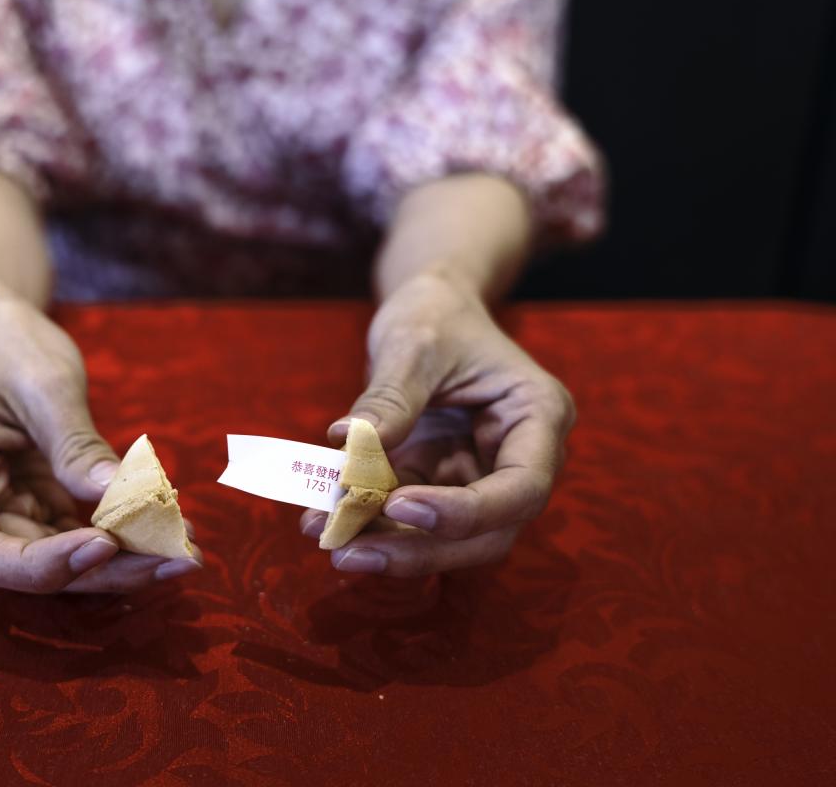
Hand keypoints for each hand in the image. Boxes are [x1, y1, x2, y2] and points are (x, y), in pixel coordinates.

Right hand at [0, 295, 203, 591]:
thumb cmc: (9, 345)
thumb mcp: (44, 383)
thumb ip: (75, 443)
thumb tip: (123, 496)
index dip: (36, 565)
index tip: (103, 543)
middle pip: (23, 568)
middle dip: (98, 571)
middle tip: (171, 559)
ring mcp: (0, 512)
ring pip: (56, 562)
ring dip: (119, 564)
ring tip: (184, 554)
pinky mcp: (33, 509)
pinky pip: (75, 539)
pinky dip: (121, 541)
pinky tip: (169, 534)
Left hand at [300, 272, 574, 575]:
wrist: (429, 307)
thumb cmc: (435, 313)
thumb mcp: (412, 343)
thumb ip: (389, 397)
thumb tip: (346, 443)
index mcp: (538, 417)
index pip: (520, 488)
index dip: (465, 512)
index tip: (397, 505)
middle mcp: (520, 459)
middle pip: (487, 533)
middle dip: (418, 550)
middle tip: (349, 552)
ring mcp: (481, 478)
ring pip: (448, 539)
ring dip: (388, 547)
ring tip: (326, 539)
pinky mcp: (441, 485)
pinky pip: (411, 521)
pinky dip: (370, 525)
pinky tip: (321, 521)